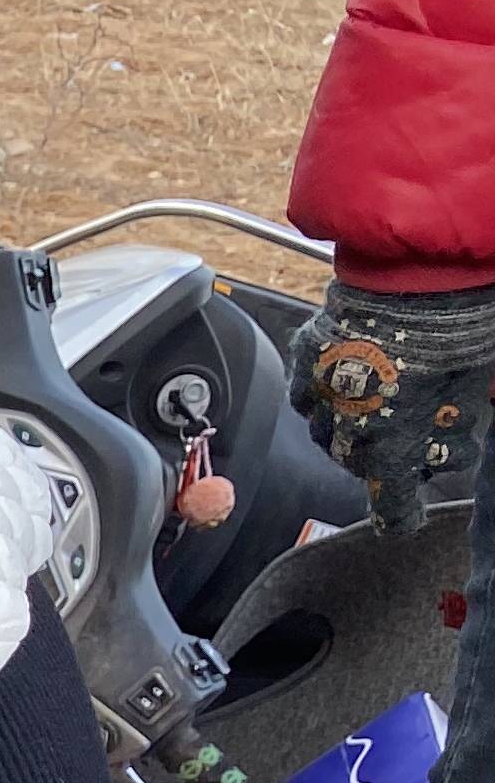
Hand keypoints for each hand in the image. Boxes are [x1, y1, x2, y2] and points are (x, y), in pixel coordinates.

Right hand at [292, 280, 494, 534]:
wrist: (423, 263)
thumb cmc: (457, 322)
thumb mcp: (475, 384)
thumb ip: (458, 420)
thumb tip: (455, 438)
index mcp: (394, 446)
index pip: (392, 506)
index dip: (400, 516)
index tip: (405, 520)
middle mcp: (349, 429)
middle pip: (360, 466)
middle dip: (387, 458)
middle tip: (418, 437)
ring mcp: (323, 392)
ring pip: (330, 434)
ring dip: (355, 429)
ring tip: (383, 407)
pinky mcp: (307, 357)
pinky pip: (307, 393)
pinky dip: (326, 395)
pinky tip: (349, 383)